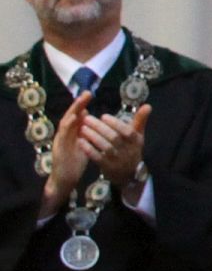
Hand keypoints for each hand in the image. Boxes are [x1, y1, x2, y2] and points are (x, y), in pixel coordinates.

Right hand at [39, 92, 91, 216]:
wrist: (65, 178)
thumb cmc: (76, 160)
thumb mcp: (84, 143)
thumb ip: (87, 132)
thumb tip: (93, 119)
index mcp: (72, 132)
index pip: (76, 116)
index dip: (81, 105)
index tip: (89, 94)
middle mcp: (64, 134)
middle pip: (70, 116)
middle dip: (78, 104)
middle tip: (86, 93)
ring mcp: (60, 141)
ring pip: (65, 124)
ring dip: (72, 112)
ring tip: (80, 103)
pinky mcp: (59, 149)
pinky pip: (63, 136)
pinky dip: (68, 126)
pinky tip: (73, 119)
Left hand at [80, 103, 148, 185]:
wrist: (129, 173)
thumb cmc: (131, 149)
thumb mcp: (138, 135)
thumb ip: (140, 120)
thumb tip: (148, 105)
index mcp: (136, 141)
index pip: (127, 131)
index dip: (115, 123)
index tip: (103, 116)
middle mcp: (128, 150)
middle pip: (114, 137)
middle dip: (100, 127)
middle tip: (87, 119)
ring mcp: (117, 160)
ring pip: (105, 147)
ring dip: (93, 137)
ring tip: (82, 128)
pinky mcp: (107, 167)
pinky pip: (97, 157)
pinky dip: (89, 149)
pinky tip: (81, 141)